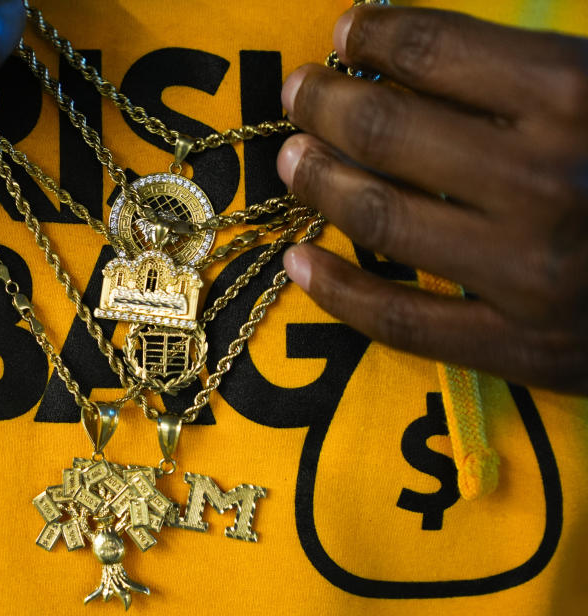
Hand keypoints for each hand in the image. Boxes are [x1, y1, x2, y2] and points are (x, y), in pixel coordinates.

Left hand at [278, 5, 587, 394]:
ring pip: (379, 218)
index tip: (343, 32)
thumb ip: (543, 66)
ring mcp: (530, 271)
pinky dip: (338, 291)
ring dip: (318, 182)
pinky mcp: (526, 346)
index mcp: (581, 94)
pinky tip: (301, 264)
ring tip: (293, 161)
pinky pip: (401, 320)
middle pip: (387, 129)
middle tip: (297, 95)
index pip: (434, 49)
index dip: (372, 33)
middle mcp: (547, 180)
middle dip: (325, 104)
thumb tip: (422, 52)